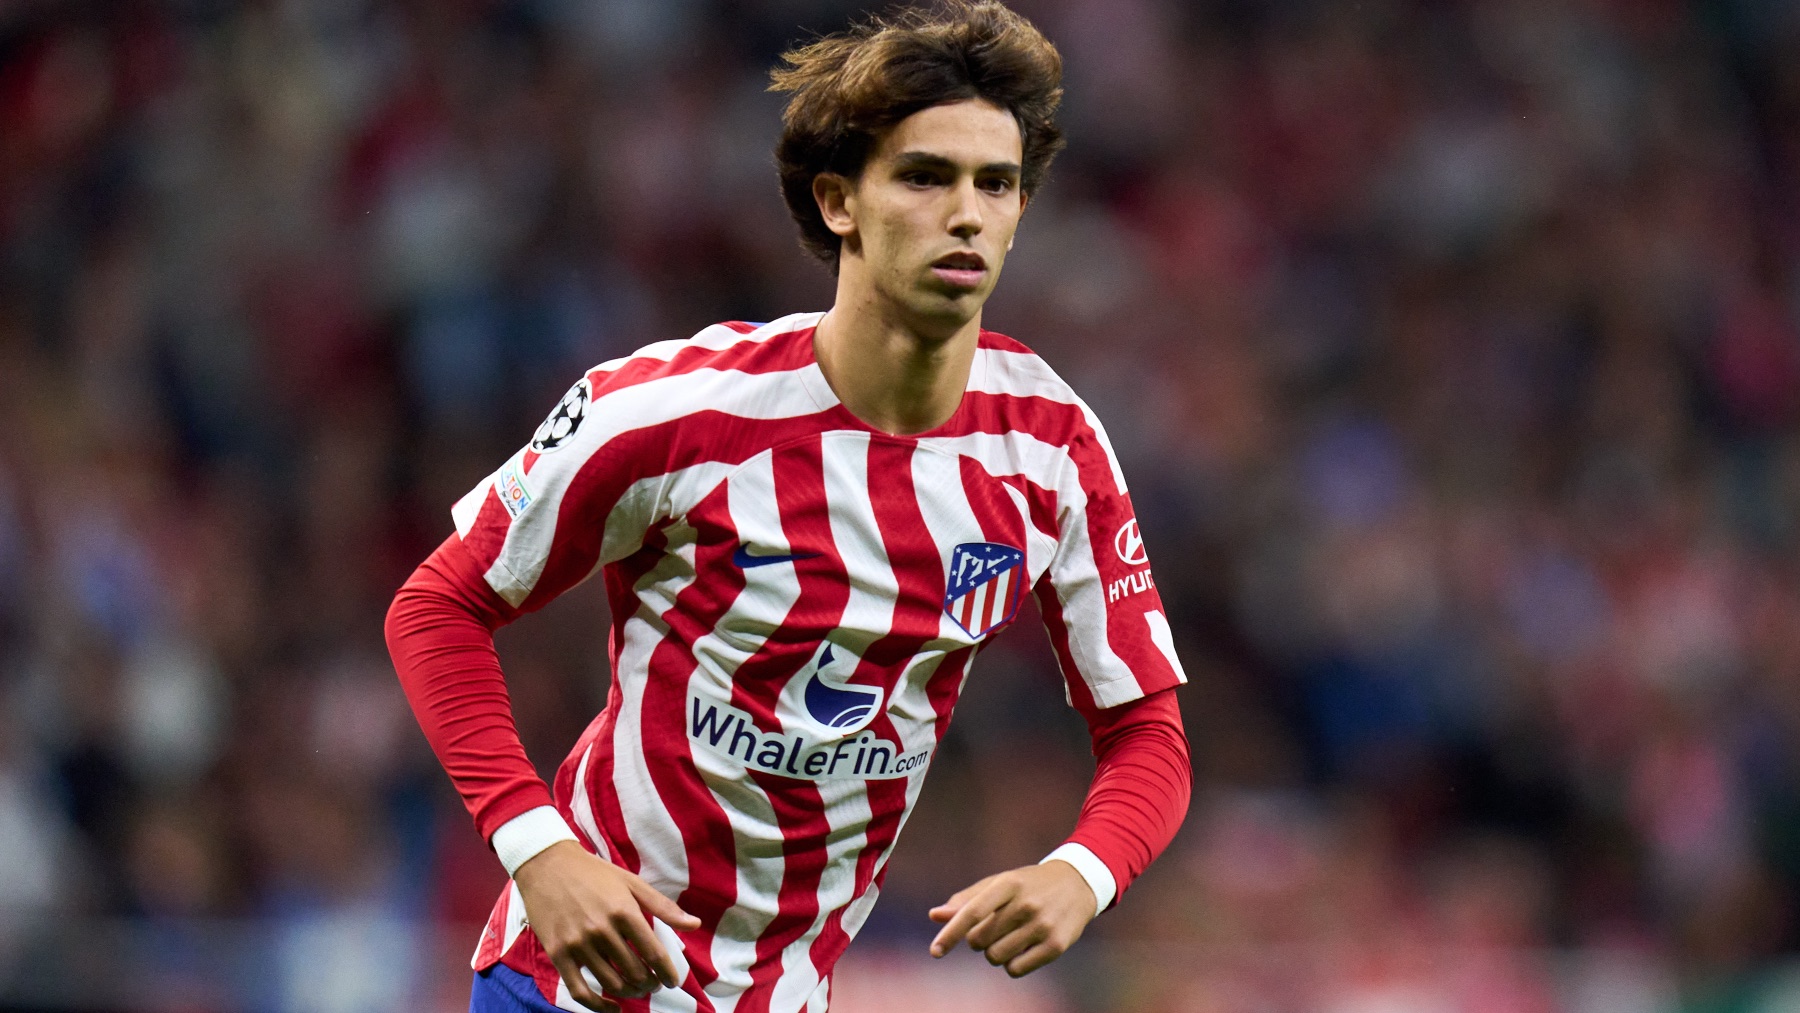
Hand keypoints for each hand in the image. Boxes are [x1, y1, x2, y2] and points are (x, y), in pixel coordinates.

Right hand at [512, 841, 702, 1011]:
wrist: (547, 865)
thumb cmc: (594, 873)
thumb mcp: (632, 882)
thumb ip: (663, 906)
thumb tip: (695, 924)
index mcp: (624, 911)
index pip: (653, 954)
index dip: (667, 973)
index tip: (672, 981)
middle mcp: (602, 930)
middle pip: (634, 972)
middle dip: (650, 983)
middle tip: (654, 983)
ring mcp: (578, 944)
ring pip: (611, 983)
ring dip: (630, 993)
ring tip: (637, 989)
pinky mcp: (558, 954)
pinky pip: (580, 991)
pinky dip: (599, 1006)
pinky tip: (613, 1008)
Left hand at [927, 861, 1096, 976]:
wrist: (1078, 883)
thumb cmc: (1028, 885)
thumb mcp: (1000, 883)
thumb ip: (967, 900)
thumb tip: (935, 916)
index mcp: (1008, 884)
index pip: (973, 912)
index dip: (951, 933)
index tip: (935, 951)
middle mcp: (1026, 904)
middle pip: (979, 940)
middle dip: (978, 940)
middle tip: (993, 929)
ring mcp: (1042, 925)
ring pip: (995, 957)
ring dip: (994, 953)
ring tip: (1009, 938)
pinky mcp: (1056, 945)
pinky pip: (1015, 970)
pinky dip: (1011, 965)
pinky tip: (1022, 950)